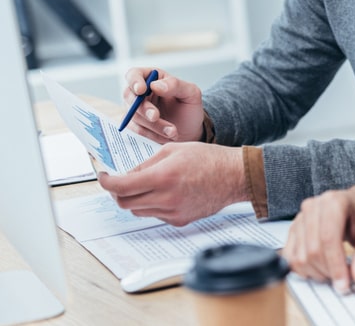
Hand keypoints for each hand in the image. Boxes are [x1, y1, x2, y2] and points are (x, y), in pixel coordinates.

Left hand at [97, 142, 247, 225]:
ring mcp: (173, 212)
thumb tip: (128, 175)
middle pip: (125, 203)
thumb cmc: (209, 159)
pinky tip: (164, 193)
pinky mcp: (180, 220)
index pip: (121, 186)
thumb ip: (147, 163)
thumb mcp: (174, 149)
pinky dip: (152, 205)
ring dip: (134, 199)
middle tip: (118, 182)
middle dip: (116, 192)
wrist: (234, 176)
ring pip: (139, 211)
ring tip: (144, 186)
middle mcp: (166, 198)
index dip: (106, 182)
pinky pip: (155, 215)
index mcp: (163, 177)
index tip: (103, 176)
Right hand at [122, 67, 204, 142]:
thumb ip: (175, 85)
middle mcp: (141, 92)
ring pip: (134, 116)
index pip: (134, 74)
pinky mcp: (136, 125)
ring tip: (173, 131)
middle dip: (143, 108)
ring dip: (154, 125)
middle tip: (155, 116)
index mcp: (153, 78)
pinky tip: (167, 136)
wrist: (191, 130)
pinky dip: (153, 134)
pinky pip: (137, 130)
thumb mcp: (191, 93)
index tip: (141, 90)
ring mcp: (136, 110)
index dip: (134, 81)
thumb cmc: (190, 108)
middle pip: (129, 96)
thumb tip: (155, 85)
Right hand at [283, 187, 354, 292]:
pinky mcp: (293, 228)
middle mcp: (313, 206)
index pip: (328, 239)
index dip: (335, 265)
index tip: (344, 285)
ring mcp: (300, 217)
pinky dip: (303, 270)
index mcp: (334, 202)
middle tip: (343, 281)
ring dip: (316, 273)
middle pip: (313, 249)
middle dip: (328, 272)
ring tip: (334, 273)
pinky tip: (320, 270)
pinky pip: (290, 256)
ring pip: (300, 256)